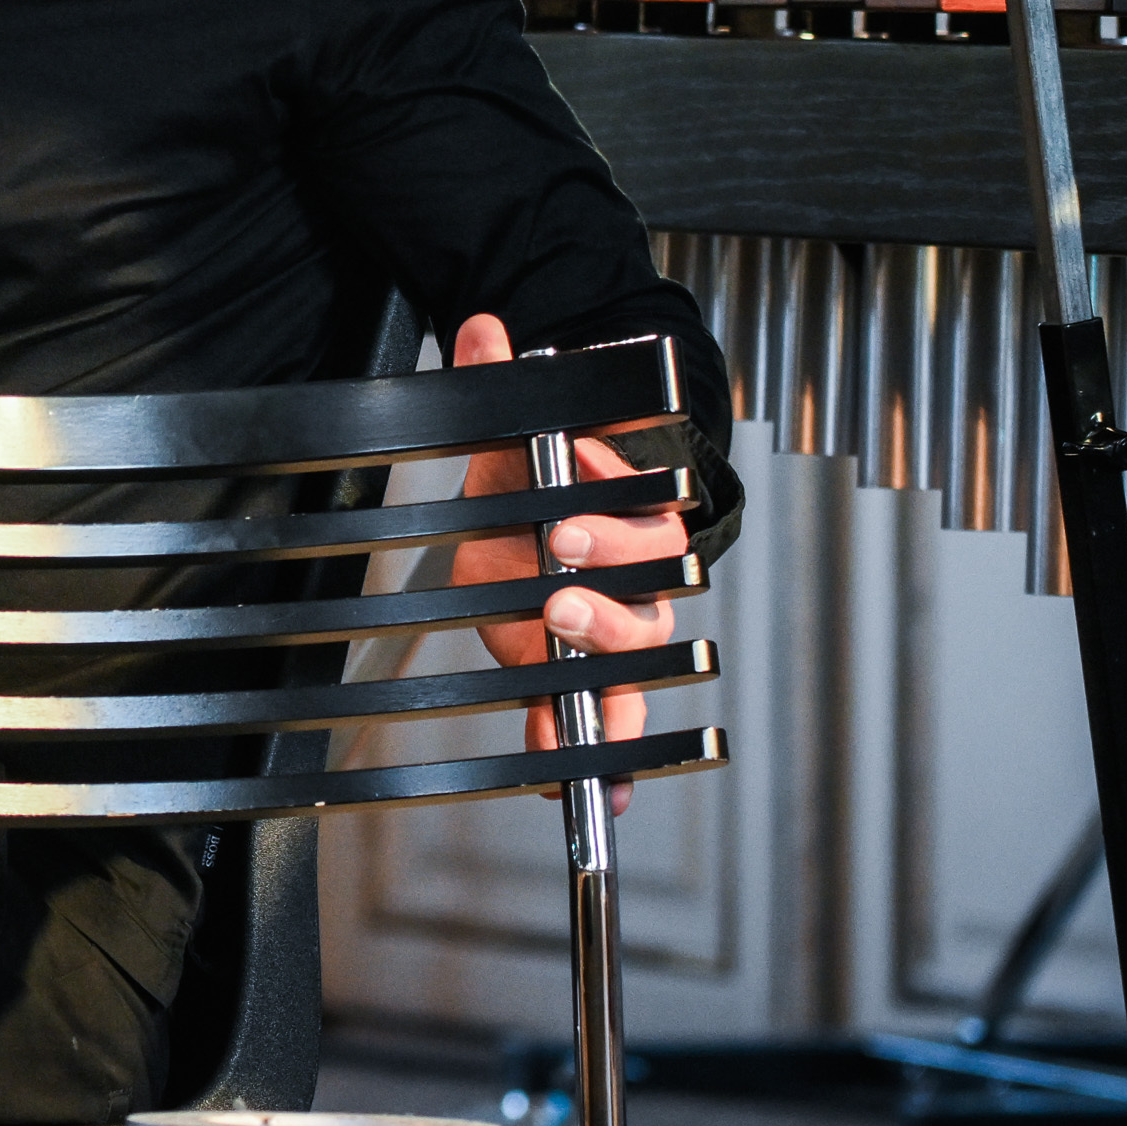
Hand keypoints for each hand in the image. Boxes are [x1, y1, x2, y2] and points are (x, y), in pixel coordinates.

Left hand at [442, 312, 691, 779]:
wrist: (555, 518)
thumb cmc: (543, 480)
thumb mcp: (515, 432)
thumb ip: (499, 384)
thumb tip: (483, 330)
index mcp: (627, 512)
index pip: (637, 515)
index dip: (606, 516)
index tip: (569, 515)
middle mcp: (638, 576)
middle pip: (643, 592)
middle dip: (601, 594)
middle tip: (559, 586)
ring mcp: (623, 630)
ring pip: (633, 659)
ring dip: (602, 670)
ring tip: (566, 669)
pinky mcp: (598, 679)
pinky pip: (613, 723)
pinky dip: (606, 762)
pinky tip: (599, 795)